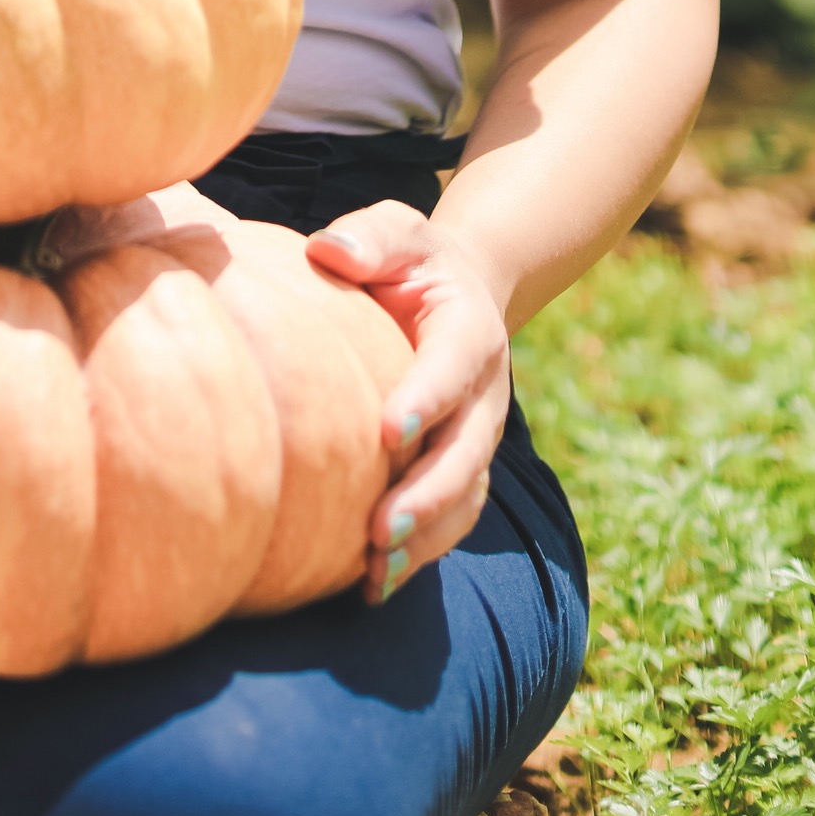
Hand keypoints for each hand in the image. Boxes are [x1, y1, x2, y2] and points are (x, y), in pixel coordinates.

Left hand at [305, 202, 510, 603]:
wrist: (455, 288)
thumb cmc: (407, 257)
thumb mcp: (394, 230)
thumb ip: (369, 237)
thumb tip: (329, 251)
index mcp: (470, 330)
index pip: (453, 368)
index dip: (427, 399)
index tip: (388, 431)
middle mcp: (484, 393)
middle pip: (464, 452)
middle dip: (425, 496)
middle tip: (375, 531)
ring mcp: (476, 436)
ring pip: (462, 498)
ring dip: (424, 539)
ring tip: (375, 574)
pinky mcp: (459, 466)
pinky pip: (450, 518)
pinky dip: (420, 553)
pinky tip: (374, 585)